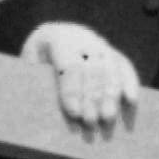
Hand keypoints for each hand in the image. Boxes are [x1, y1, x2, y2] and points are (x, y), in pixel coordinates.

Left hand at [26, 18, 139, 138]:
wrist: (55, 35)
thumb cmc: (35, 59)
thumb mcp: (27, 64)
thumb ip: (32, 79)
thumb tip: (36, 108)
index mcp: (58, 38)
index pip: (69, 66)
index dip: (72, 91)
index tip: (73, 113)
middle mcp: (83, 38)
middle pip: (92, 70)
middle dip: (92, 98)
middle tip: (91, 123)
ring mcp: (100, 44)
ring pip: (110, 70)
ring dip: (111, 97)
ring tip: (108, 119)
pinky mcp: (113, 52)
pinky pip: (125, 67)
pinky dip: (130, 83)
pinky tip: (131, 100)